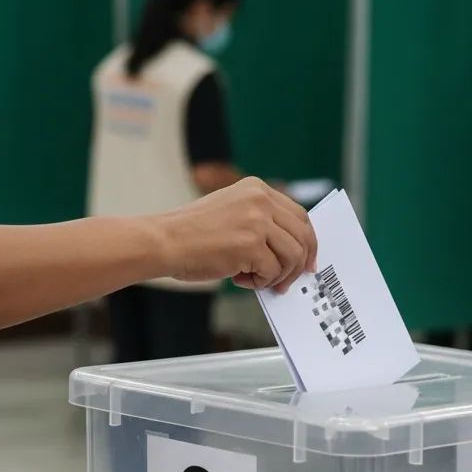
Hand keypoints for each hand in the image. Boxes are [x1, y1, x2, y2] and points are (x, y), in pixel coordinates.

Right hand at [157, 177, 316, 292]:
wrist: (163, 241)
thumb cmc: (190, 235)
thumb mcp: (230, 212)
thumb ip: (259, 222)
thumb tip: (288, 250)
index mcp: (256, 188)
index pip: (299, 215)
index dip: (307, 241)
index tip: (307, 261)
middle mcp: (260, 200)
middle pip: (303, 235)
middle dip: (300, 264)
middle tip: (289, 282)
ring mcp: (257, 221)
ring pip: (292, 256)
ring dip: (277, 276)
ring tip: (255, 280)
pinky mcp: (251, 244)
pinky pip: (272, 271)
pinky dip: (259, 282)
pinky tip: (238, 278)